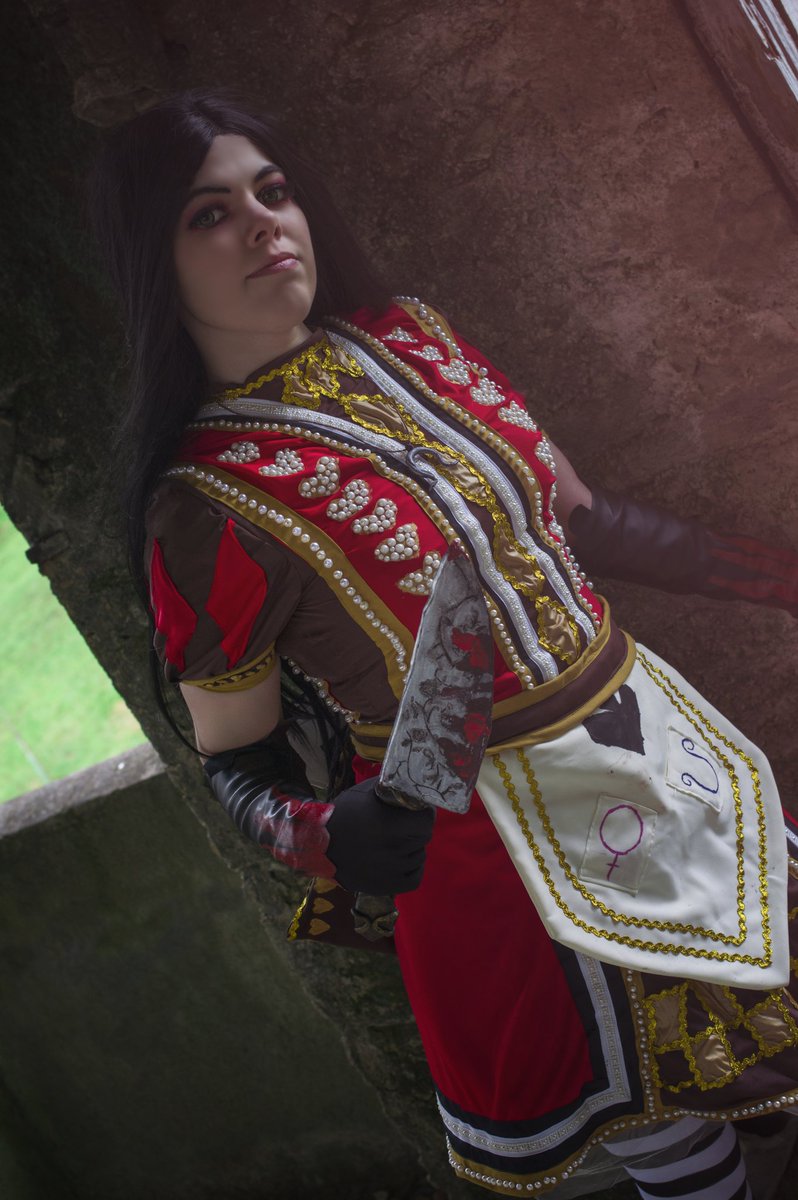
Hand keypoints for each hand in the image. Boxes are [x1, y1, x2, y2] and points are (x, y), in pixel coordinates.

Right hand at [326, 778, 435, 893]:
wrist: (319, 844)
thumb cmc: (344, 813)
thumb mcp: (366, 792)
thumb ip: (392, 789)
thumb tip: (414, 785)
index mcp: (389, 825)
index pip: (426, 820)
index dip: (423, 812)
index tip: (415, 810)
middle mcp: (392, 850)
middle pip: (424, 837)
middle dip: (416, 828)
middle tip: (402, 825)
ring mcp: (391, 871)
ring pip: (419, 856)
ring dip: (411, 847)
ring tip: (393, 841)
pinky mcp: (388, 887)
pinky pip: (416, 877)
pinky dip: (411, 868)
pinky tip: (399, 859)